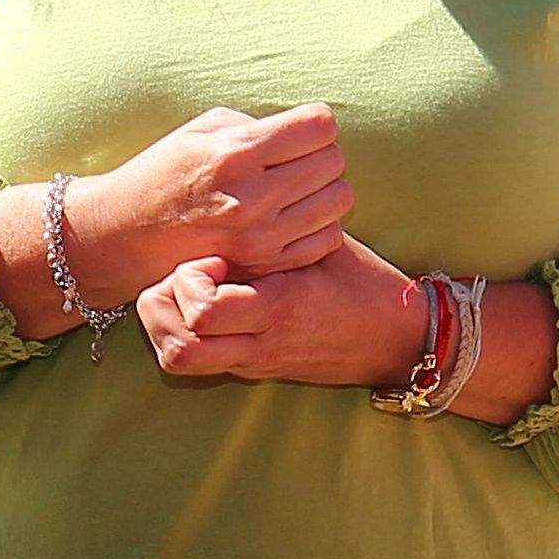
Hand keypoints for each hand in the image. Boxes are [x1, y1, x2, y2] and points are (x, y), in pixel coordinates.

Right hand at [67, 104, 350, 302]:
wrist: (126, 235)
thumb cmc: (166, 174)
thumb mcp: (202, 131)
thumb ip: (259, 126)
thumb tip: (307, 130)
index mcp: (235, 154)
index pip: (320, 126)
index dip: (314, 123)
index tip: (300, 129)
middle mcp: (252, 198)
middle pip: (334, 161)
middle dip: (319, 154)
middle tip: (294, 160)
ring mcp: (261, 238)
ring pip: (339, 200)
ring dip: (324, 189)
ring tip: (294, 188)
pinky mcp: (267, 266)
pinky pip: (328, 238)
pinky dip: (319, 224)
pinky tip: (292, 217)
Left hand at [137, 237, 432, 389]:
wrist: (396, 342)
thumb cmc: (365, 285)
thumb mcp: (328, 249)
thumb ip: (284, 230)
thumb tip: (244, 188)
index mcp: (280, 307)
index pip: (204, 309)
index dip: (190, 277)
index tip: (212, 255)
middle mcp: (260, 343)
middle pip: (179, 349)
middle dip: (163, 309)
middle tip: (181, 276)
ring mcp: (254, 362)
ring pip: (181, 362)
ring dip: (167, 326)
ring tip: (182, 292)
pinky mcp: (255, 370)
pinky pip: (198, 361)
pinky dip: (184, 333)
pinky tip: (201, 304)